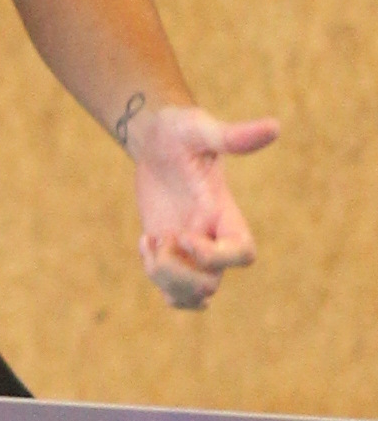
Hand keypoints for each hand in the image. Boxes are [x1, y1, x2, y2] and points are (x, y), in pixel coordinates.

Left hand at [129, 104, 277, 309]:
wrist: (156, 139)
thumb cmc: (181, 130)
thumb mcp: (200, 129)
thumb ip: (233, 136)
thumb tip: (275, 127)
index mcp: (225, 213)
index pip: (242, 254)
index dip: (215, 257)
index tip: (183, 235)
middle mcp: (212, 235)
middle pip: (211, 284)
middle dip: (181, 274)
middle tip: (162, 239)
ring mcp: (190, 248)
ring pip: (191, 294)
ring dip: (165, 280)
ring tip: (151, 242)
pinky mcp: (170, 250)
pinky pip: (171, 290)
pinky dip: (156, 277)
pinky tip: (145, 241)